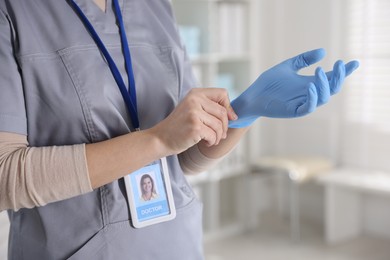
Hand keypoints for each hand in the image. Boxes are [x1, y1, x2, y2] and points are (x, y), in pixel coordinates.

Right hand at [150, 88, 236, 154]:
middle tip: (220, 135)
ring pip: (219, 125)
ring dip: (218, 136)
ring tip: (211, 139)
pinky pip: (213, 135)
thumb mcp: (192, 109)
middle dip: (224, 127)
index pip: (222, 93)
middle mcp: (194, 100)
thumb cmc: (179, 126)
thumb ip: (209, 108)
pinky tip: (205, 142)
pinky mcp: (195, 127)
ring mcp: (194, 113)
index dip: (229, 107)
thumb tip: (233, 115)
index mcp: (195, 93)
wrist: (160, 138)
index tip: (229, 118)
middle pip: (223, 112)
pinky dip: (212, 141)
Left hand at [228, 48, 359, 127]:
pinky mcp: (294, 111)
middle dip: (339, 77)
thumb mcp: (288, 66)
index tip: (354, 63)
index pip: (331, 78)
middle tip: (340, 64)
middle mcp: (310, 94)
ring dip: (325, 85)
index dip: (343, 72)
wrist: (253, 95)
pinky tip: (311, 86)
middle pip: (332, 88)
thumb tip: (323, 52)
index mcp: (310, 83)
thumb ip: (304, 59)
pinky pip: (308, 107)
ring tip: (318, 71)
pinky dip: (312, 97)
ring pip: (324, 98)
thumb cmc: (269, 83)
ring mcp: (303, 103)